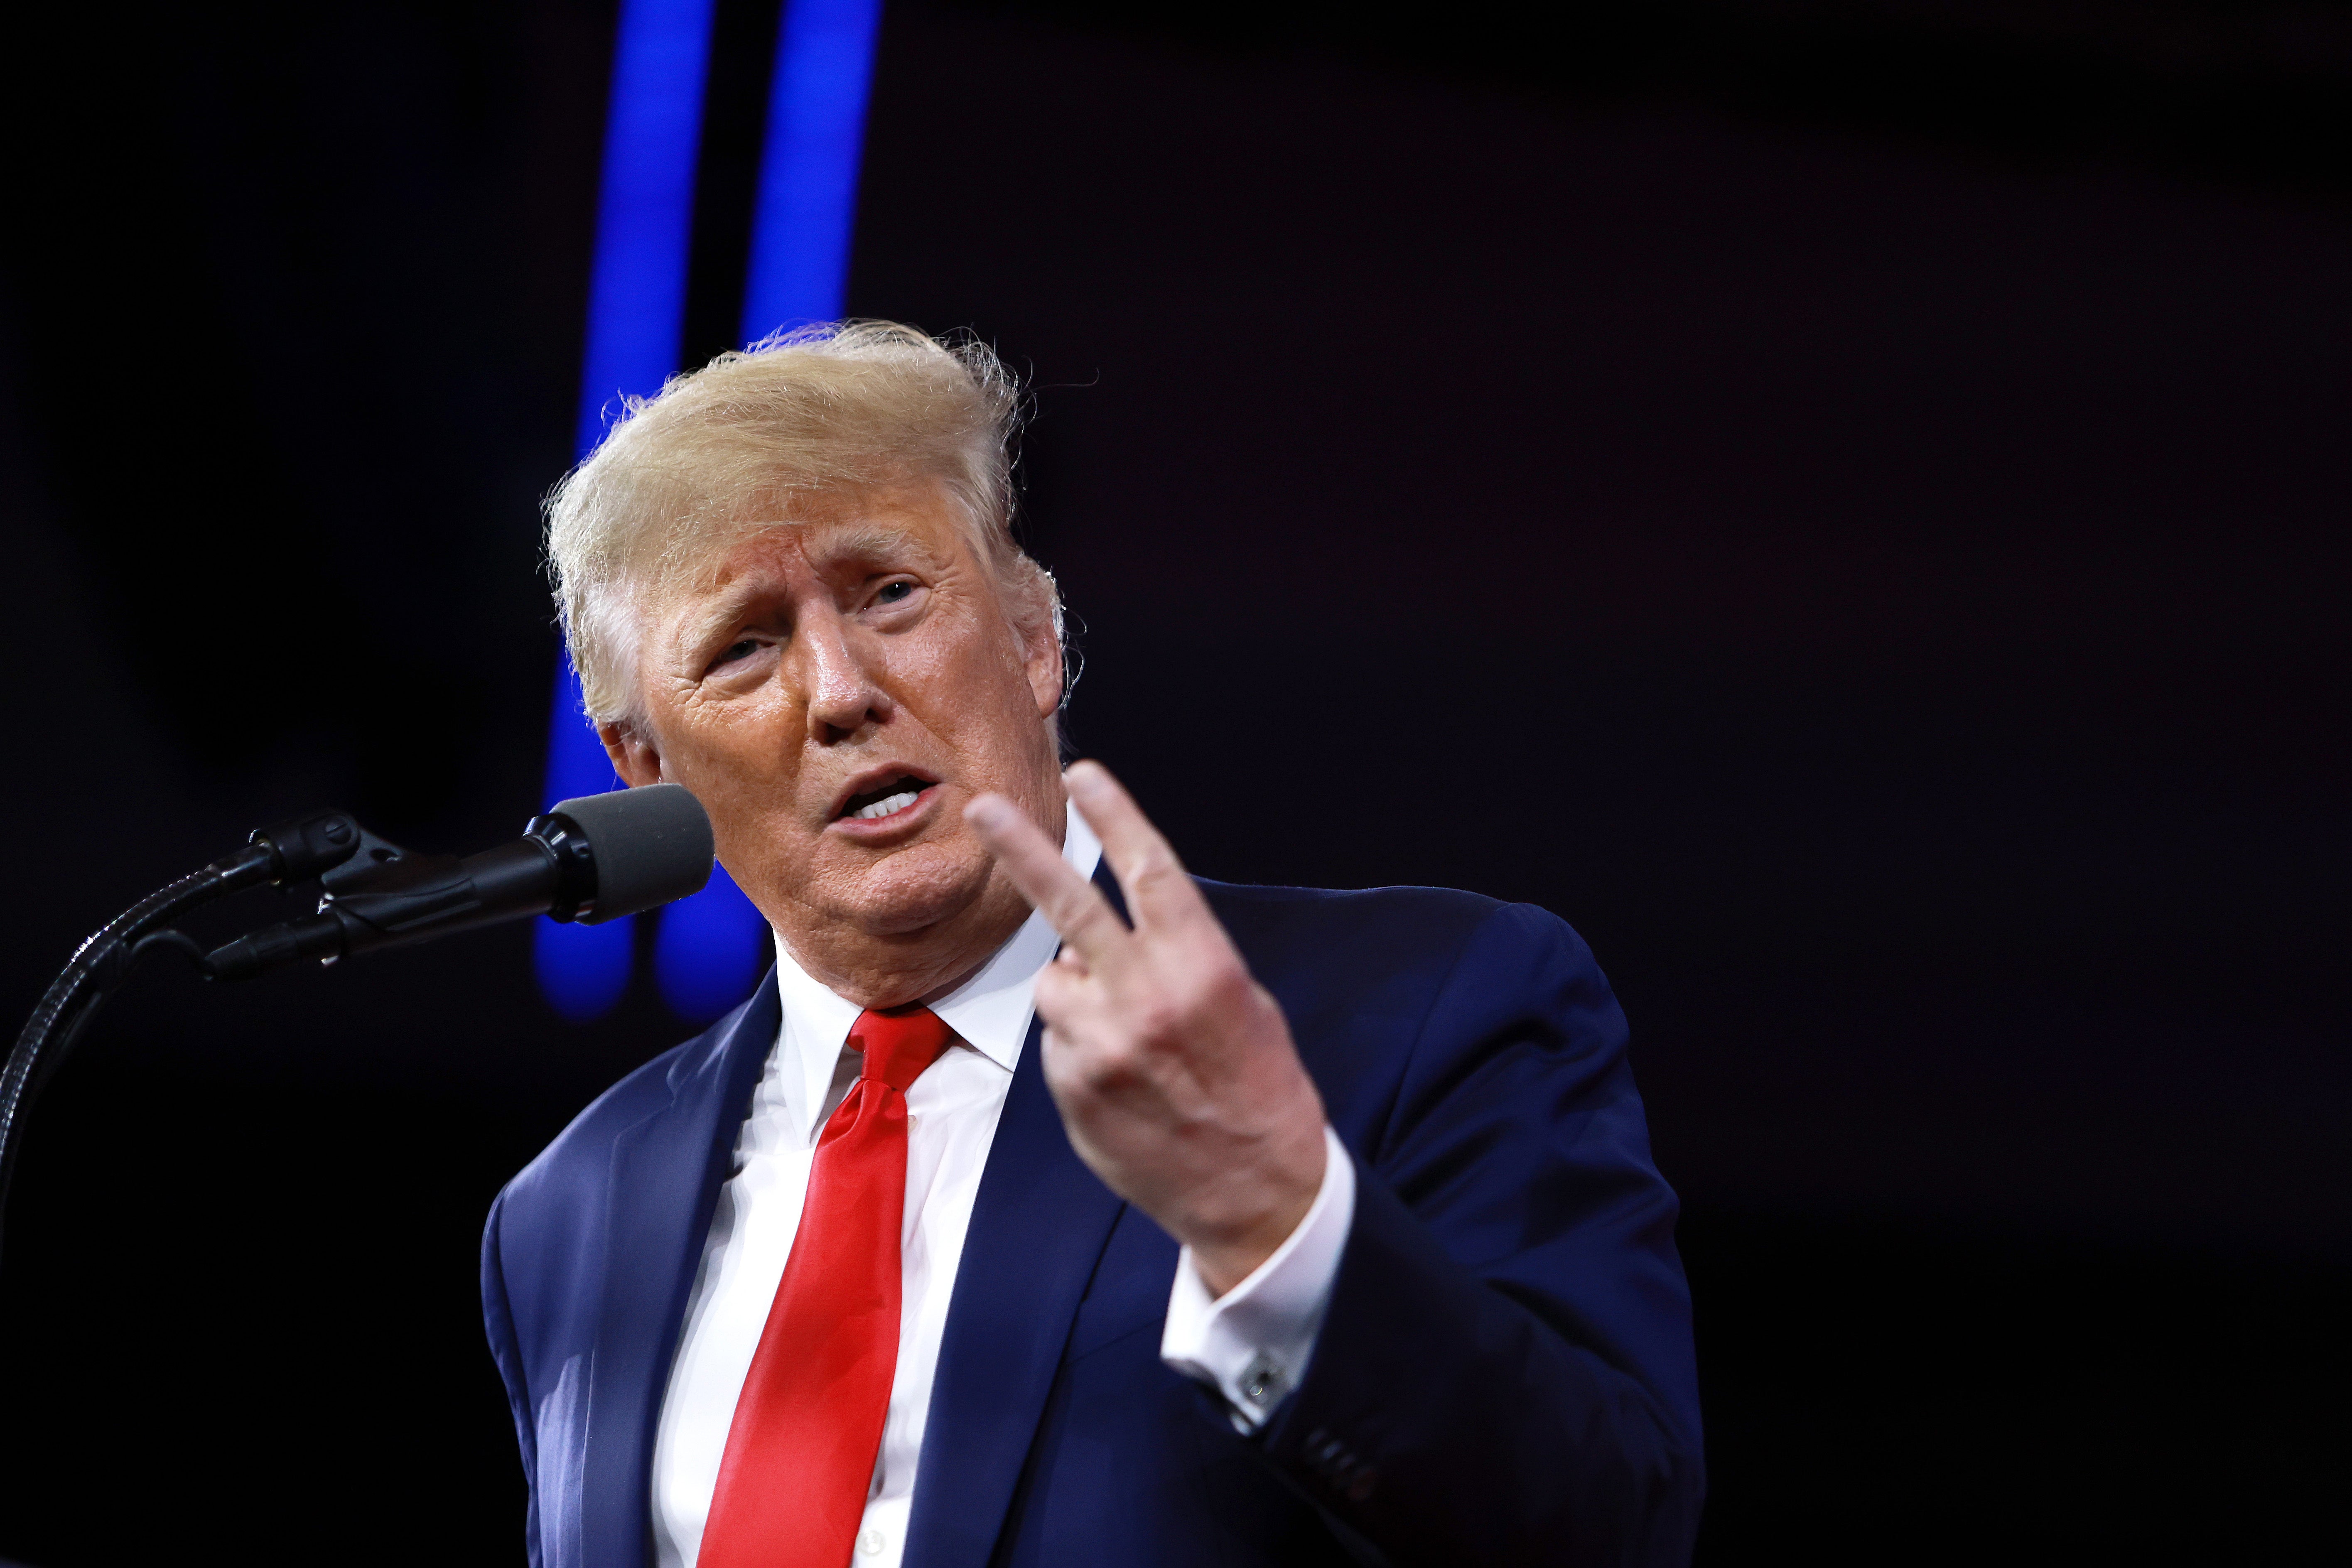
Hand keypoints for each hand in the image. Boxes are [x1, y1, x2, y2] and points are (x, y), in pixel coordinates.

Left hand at [965, 761, 1328, 1294]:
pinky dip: (1080, 1048)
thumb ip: (1178, 961)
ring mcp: (1103, 1046)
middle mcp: (1146, 998)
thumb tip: (1109, 941)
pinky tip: (1124, 1083)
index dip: (1114, 816)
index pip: (1149, 870)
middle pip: (1070, 906)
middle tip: (982, 806)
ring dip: (1079, 994)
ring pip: (1056, 984)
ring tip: (1129, 1038)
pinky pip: (1059, 1042)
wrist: (1259, 1195)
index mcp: (1203, 967)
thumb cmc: (1259, 1091)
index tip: (1084, 773)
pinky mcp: (1074, 1089)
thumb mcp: (1246, 1008)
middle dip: (1022, 850)